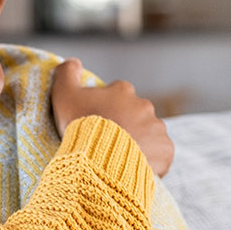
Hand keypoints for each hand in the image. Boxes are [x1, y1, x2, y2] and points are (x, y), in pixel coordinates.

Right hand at [49, 58, 173, 176]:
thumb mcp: (64, 96)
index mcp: (122, 91)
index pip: (117, 94)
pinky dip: (152, 160)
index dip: (106, 108)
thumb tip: (74, 62)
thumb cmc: (80, 127)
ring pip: (148, 134)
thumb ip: (66, 74)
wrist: (100, 160)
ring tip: (121, 158)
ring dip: (139, 142)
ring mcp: (157, 128)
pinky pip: (160, 154)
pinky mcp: (166, 149)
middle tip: (109, 142)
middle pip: (134, 115)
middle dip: (125, 125)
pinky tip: (136, 167)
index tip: (97, 121)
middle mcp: (144, 106)